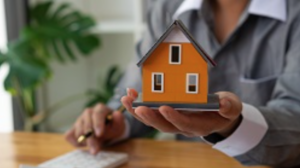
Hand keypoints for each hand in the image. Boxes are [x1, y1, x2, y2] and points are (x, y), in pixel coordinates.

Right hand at [65, 104, 125, 154]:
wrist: (108, 128)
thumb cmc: (113, 126)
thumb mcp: (119, 124)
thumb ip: (118, 120)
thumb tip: (117, 114)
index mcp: (100, 108)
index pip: (97, 114)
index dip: (98, 124)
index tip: (100, 134)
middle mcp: (88, 112)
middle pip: (86, 124)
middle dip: (90, 139)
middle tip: (95, 150)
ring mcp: (79, 119)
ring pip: (78, 130)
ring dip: (84, 141)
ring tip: (94, 146)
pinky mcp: (73, 127)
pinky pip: (69, 135)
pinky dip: (75, 142)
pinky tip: (84, 144)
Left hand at [121, 89, 241, 137]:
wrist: (217, 115)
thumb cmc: (224, 110)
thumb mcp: (232, 107)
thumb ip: (229, 107)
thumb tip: (224, 104)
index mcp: (199, 125)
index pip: (184, 124)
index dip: (174, 118)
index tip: (164, 108)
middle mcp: (182, 126)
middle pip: (163, 126)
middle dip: (150, 117)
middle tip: (138, 107)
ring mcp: (173, 121)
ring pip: (153, 120)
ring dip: (138, 111)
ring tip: (126, 99)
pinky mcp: (166, 115)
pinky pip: (151, 112)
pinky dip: (140, 104)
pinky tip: (131, 94)